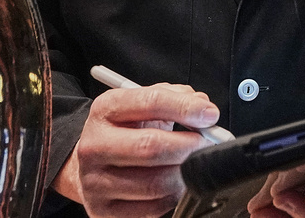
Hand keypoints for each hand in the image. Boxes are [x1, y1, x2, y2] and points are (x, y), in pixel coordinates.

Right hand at [53, 83, 221, 217]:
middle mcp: (94, 145)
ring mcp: (95, 182)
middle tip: (207, 143)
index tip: (210, 115)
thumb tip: (203, 109)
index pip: (150, 102)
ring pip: (155, 182)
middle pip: (151, 147)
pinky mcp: (104, 211)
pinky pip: (154, 207)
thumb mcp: (145, 105)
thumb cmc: (128, 130)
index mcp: (105, 110)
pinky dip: (176, 194)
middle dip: (189, 145)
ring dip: (185, 173)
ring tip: (192, 163)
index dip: (185, 108)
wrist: (95, 162)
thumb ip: (176, 97)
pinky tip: (177, 181)